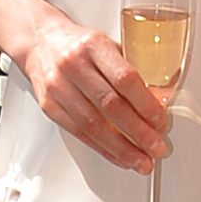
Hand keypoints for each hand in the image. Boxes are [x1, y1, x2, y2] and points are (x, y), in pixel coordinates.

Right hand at [19, 13, 171, 173]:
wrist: (40, 41)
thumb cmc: (79, 45)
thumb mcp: (107, 45)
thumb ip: (129, 70)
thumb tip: (158, 101)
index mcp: (93, 46)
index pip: (124, 78)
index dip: (145, 103)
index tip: (160, 121)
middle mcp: (74, 66)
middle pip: (110, 106)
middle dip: (138, 132)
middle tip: (156, 147)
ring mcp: (59, 87)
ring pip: (93, 125)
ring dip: (121, 148)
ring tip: (140, 160)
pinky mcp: (49, 106)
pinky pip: (78, 133)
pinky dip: (102, 148)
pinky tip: (118, 156)